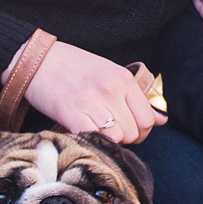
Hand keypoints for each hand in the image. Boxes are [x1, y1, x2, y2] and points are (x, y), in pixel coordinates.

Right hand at [24, 41, 163, 144]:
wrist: (38, 60)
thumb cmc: (76, 68)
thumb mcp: (111, 75)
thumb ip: (136, 99)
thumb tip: (164, 120)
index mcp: (123, 79)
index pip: (147, 119)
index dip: (141, 132)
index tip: (128, 131)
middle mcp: (110, 89)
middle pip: (133, 133)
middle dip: (124, 139)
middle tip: (110, 133)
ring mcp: (91, 101)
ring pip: (116, 139)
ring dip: (108, 143)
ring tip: (97, 133)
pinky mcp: (71, 113)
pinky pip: (93, 138)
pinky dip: (92, 142)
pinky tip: (84, 134)